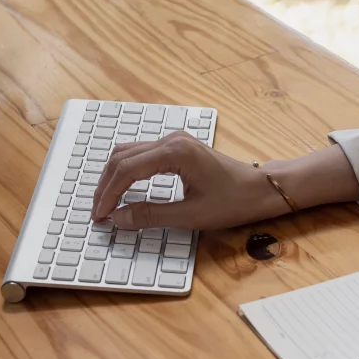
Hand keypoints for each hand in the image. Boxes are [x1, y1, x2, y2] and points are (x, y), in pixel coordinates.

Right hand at [91, 132, 289, 229]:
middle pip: (123, 157)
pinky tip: (123, 190)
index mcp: (175, 152)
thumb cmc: (233, 201)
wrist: (260, 188)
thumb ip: (151, 216)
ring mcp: (174, 140)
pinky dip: (126, 171)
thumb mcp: (191, 216)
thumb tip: (119, 218)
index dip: (108, 195)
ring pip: (129, 153)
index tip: (100, 216)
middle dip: (106, 185)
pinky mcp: (177, 147)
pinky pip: (141, 154)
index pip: (127, 170)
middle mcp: (171, 140)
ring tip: (106, 203)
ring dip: (113, 177)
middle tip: (98, 212)